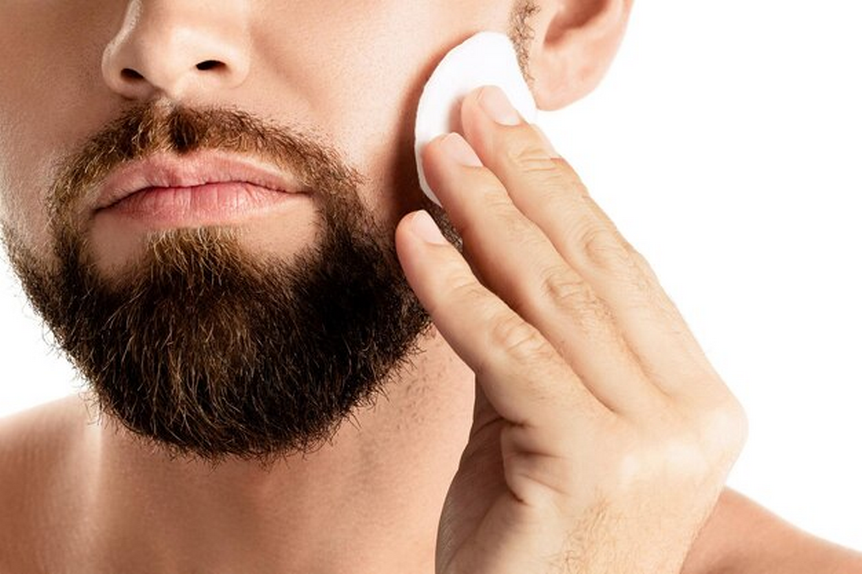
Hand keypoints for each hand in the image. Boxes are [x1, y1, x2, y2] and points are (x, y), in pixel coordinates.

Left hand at [395, 86, 747, 573]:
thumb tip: (480, 238)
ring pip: (555, 298)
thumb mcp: (535, 424)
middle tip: (474, 115)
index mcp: (694, 399)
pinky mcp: (597, 460)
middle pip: (595, 267)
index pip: (622, 271)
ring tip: (437, 158)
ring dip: (486, 215)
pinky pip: (509, 351)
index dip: (563, 193)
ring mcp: (655, 439)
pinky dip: (455, 290)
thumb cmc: (530, 542)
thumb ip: (526, 340)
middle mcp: (693, 414)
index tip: (514, 134)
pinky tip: (415, 240)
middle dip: (527, 180)